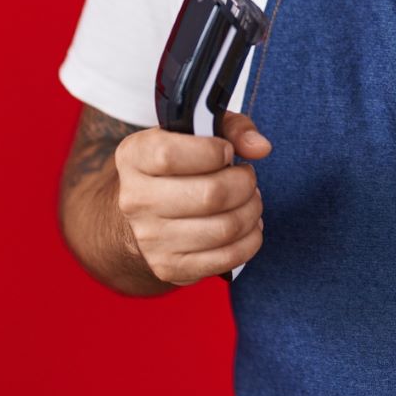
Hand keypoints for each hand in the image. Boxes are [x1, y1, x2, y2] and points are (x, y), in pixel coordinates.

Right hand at [114, 111, 271, 284]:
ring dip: (251, 211)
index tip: (226, 151)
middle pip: (210, 195)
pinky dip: (250, 240)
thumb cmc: (179, 165)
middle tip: (247, 178)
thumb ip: (232, 128)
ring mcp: (151, 239)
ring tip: (250, 200)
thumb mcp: (198, 132)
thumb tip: (260, 147)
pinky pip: (227, 258)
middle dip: (244, 183)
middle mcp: (135, 200)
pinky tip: (248, 225)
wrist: (146, 214)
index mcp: (135, 158)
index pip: (169, 156)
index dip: (212, 152)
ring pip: (224, 228)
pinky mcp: (170, 267)